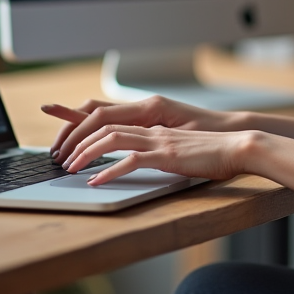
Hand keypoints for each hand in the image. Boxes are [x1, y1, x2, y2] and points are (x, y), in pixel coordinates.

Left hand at [62, 125, 258, 185]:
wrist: (238, 146)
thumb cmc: (211, 151)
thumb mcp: (176, 147)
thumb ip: (156, 148)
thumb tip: (136, 157)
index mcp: (150, 123)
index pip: (106, 113)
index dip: (78, 114)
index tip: (55, 117)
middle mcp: (150, 127)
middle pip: (101, 123)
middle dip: (74, 137)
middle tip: (57, 155)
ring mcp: (157, 139)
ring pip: (111, 138)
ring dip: (86, 152)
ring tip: (70, 168)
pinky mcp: (166, 155)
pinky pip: (131, 160)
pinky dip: (109, 170)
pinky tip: (96, 181)